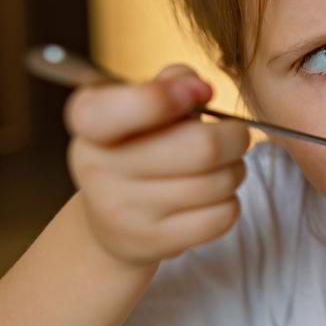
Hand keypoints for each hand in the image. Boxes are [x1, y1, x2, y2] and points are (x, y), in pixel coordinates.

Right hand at [64, 65, 251, 266]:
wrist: (111, 222)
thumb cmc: (138, 149)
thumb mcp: (141, 107)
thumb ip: (172, 82)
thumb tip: (199, 89)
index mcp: (89, 122)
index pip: (126, 106)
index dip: (169, 97)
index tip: (199, 94)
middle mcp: (98, 167)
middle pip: (200, 147)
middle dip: (235, 137)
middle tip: (237, 136)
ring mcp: (123, 211)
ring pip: (218, 183)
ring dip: (235, 170)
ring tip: (224, 167)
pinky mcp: (152, 242)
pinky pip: (221, 217)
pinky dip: (230, 203)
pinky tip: (215, 197)